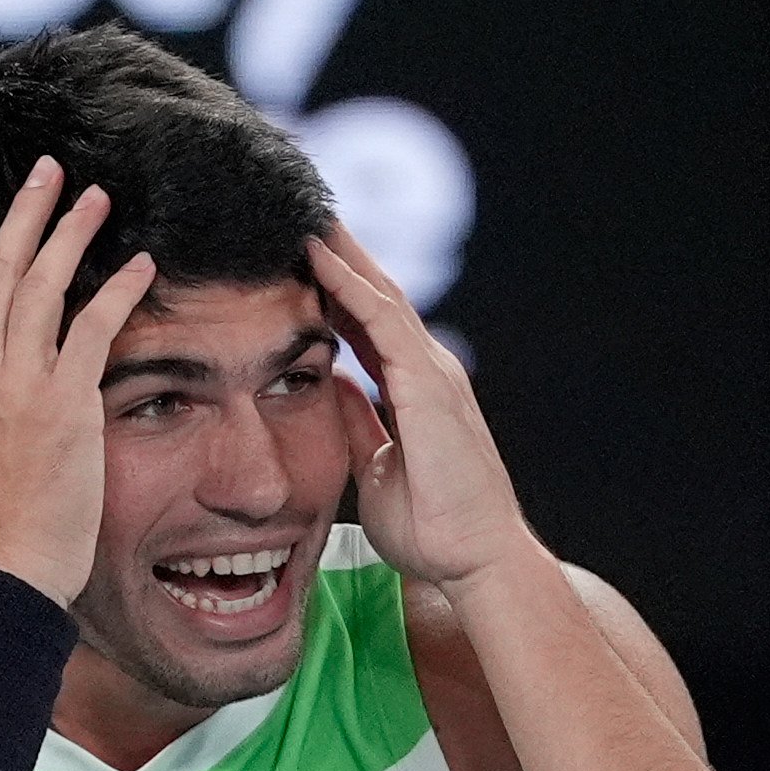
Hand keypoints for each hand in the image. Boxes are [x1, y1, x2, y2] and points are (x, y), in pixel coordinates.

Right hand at [0, 156, 157, 605]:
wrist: (5, 569)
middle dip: (22, 215)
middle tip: (47, 171)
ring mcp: (21, 383)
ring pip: (40, 286)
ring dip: (70, 233)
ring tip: (95, 196)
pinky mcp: (65, 401)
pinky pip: (94, 327)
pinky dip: (118, 289)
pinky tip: (142, 263)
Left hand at [307, 225, 540, 593]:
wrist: (473, 560)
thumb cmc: (432, 528)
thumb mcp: (374, 467)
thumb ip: (356, 423)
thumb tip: (331, 386)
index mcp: (413, 389)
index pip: (366, 323)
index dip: (334, 287)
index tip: (297, 256)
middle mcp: (426, 370)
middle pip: (376, 294)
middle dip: (339, 252)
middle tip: (298, 210)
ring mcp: (432, 373)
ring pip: (380, 294)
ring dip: (341, 251)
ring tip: (302, 211)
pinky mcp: (428, 386)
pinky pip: (383, 322)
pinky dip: (351, 285)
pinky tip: (320, 257)